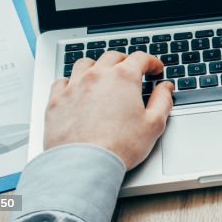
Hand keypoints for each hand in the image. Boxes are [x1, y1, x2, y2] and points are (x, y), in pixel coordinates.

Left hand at [43, 51, 172, 169]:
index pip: (140, 58)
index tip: (154, 68)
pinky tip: (76, 90)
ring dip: (96, 67)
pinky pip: (62, 81)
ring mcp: (74, 86)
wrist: (84, 165)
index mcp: (123, 78)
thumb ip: (163, 101)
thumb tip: (165, 88)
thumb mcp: (153, 124)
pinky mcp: (56, 101)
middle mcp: (97, 76)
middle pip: (112, 56)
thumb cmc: (119, 147)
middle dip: (125, 61)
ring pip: (85, 64)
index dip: (151, 62)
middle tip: (131, 70)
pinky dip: (71, 82)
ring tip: (101, 76)